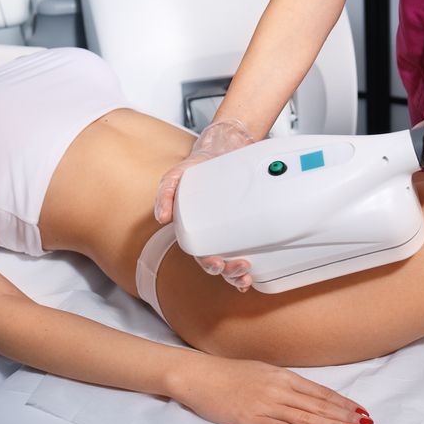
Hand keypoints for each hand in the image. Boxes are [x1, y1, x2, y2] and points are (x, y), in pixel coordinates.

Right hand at [154, 118, 255, 290]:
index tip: (217, 264)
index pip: (202, 254)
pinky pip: (254, 247)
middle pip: (221, 263)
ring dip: (241, 273)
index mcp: (198, 230)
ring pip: (236, 261)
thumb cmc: (197, 167)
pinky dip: (258, 261)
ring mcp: (233, 231)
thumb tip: (162, 217)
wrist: (222, 149)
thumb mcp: (176, 176)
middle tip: (239, 267)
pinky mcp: (249, 223)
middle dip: (229, 272)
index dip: (209, 264)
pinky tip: (261, 268)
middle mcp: (215, 234)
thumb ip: (165, 193)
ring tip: (248, 273)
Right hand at [168, 354, 373, 423]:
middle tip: (365, 423)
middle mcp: (278, 388)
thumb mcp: (263, 371)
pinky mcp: (251, 419)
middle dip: (344, 415)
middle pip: (318, 404)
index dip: (343, 402)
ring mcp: (265, 404)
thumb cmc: (229, 373)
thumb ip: (284, 383)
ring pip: (305, 416)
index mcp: (282, 375)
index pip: (320, 391)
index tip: (360, 410)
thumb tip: (307, 394)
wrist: (199, 376)